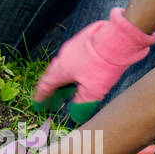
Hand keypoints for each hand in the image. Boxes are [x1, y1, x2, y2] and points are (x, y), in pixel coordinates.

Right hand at [34, 7, 154, 121]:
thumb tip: (76, 114)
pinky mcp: (83, 40)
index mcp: (61, 70)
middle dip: (52, 86)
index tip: (38, 103)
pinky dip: (73, 67)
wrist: (116, 38)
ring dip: (63, 76)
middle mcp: (63, 57)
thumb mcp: (93, 91)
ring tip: (68, 85)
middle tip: (53, 96)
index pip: (46, 85)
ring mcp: (72, 46)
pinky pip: (73, 56)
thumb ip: (82, 103)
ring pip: (63, 64)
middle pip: (53, 74)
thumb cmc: (101, 66)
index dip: (42, 95)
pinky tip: (82, 70)